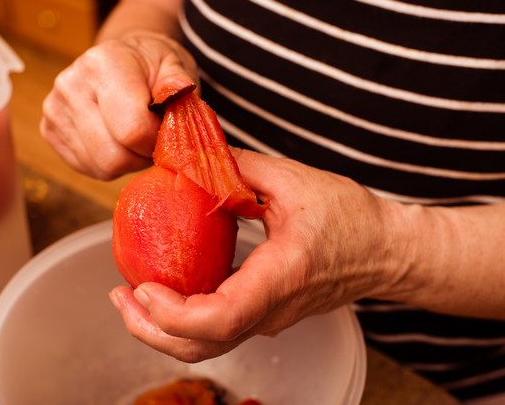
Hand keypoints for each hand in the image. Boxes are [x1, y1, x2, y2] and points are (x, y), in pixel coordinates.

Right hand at [40, 32, 197, 179]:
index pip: (132, 129)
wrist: (122, 59)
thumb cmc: (152, 66)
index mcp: (104, 63)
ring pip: (101, 167)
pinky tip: (116, 140)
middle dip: (141, 155)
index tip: (165, 129)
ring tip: (135, 136)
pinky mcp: (49, 130)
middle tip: (152, 137)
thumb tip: (177, 91)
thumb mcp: (176, 65)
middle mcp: (71, 84)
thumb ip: (179, 83)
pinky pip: (88, 168)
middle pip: (113, 156)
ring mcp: (54, 109)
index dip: (156, 141)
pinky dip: (109, 163)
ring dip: (127, 161)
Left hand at [109, 148, 409, 361]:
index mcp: (282, 276)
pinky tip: (163, 291)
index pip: (222, 317)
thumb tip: (190, 157)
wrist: (386, 251)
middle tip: (118, 296)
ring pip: (207, 346)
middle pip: (203, 346)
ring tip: (129, 297)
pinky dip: (182, 321)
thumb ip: (238, 166)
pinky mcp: (266, 316)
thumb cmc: (351, 216)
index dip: (174, 313)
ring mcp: (269, 320)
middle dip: (150, 328)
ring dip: (161, 329)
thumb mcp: (294, 179)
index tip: (142, 288)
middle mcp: (273, 310)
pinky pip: (218, 331)